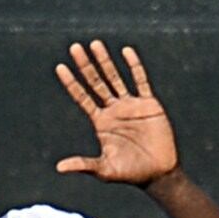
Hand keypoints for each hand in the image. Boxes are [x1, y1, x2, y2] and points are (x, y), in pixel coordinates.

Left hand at [54, 40, 180, 186]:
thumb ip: (84, 164)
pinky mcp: (149, 105)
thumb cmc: (131, 173)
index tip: (60, 67)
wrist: (159, 173)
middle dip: (85, 65)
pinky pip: (140, 81)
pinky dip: (134, 66)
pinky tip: (126, 51)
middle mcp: (113, 110)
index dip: (71, 83)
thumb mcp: (105, 169)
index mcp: (101, 122)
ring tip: (95, 44)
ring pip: (114, 78)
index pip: (82, 97)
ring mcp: (130, 106)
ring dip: (105, 61)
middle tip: (74, 48)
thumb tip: (59, 167)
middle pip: (95, 82)